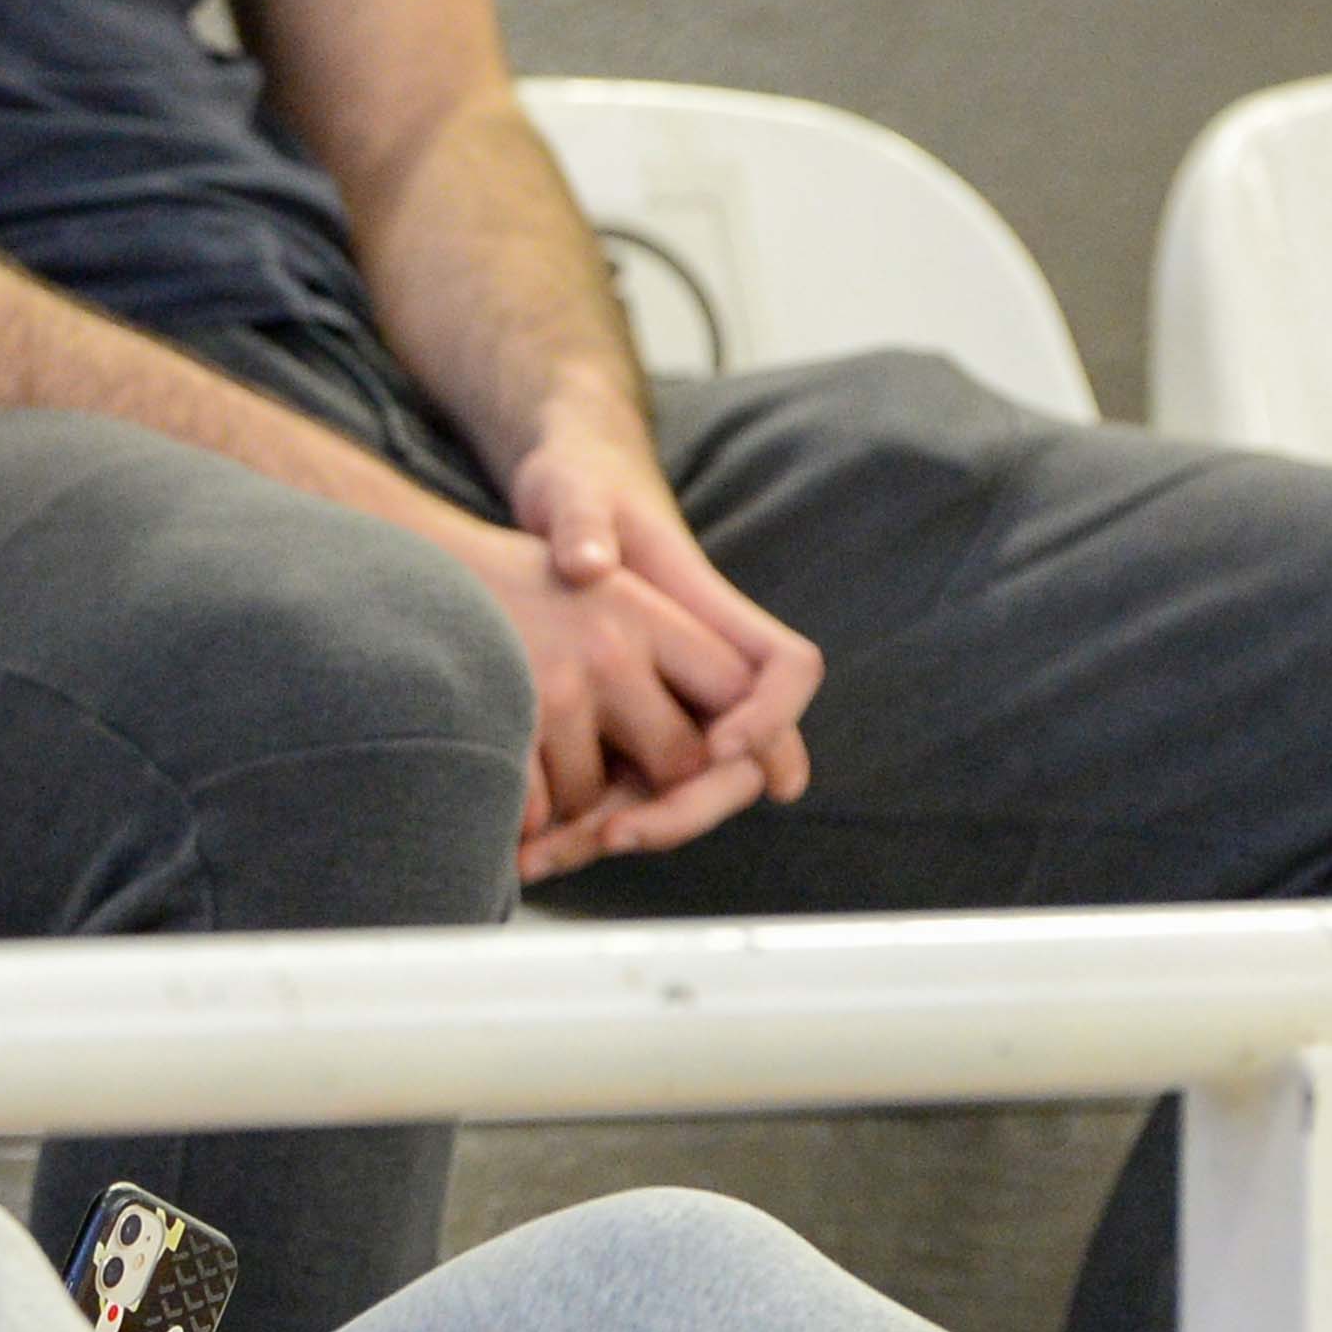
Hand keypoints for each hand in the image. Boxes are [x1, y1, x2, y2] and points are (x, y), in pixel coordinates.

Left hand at [490, 420, 818, 882]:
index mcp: (708, 608)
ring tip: (568, 851)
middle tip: (618, 835)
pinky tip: (545, 844)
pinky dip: (601, 815)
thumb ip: (582, 523)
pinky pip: (638, 781)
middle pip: (745, 757)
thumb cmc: (578, 480)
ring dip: (642, 825)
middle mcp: (702, 660)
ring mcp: (670, 691)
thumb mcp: (572, 492)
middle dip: (692, 805)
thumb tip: (585, 563)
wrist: (562, 484)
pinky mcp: (630, 713)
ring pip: (690, 783)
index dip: (770, 718)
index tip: (717, 747)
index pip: (787, 669)